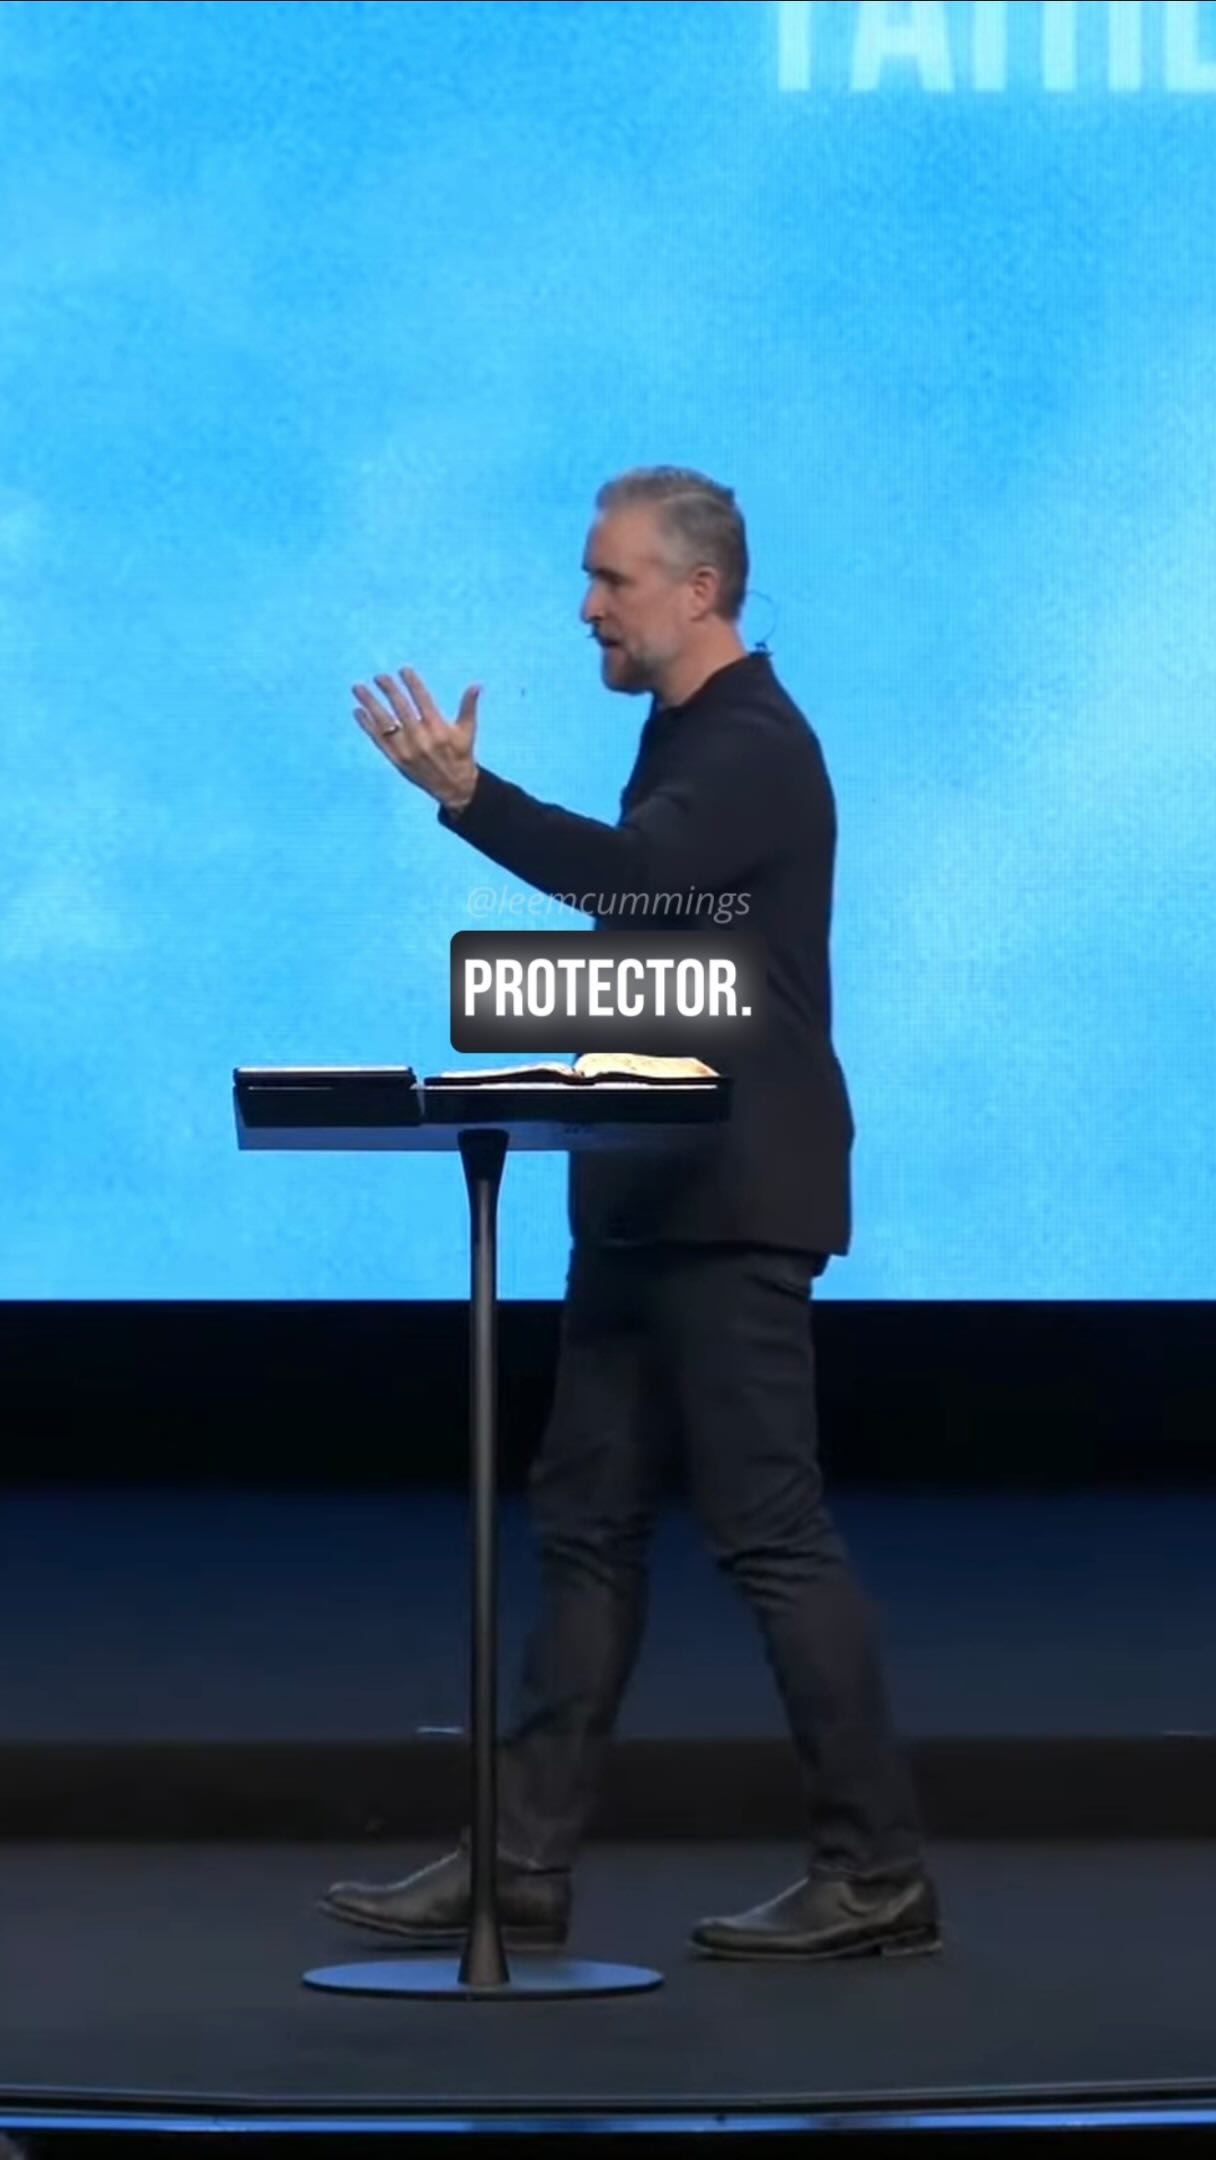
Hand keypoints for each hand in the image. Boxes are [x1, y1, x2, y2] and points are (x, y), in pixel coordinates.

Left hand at [352, 667, 479, 812]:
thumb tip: (476, 685)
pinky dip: (367, 725)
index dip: (412, 684)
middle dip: (389, 690)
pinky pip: (378, 740)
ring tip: (358, 688)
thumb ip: (468, 707)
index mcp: (439, 729)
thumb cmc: (461, 755)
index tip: (403, 670)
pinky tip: (358, 711)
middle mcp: (421, 739)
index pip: (423, 700)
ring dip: (369, 703)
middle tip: (379, 676)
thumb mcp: (467, 732)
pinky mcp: (396, 760)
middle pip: (401, 708)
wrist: (453, 788)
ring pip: (384, 722)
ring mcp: (406, 750)